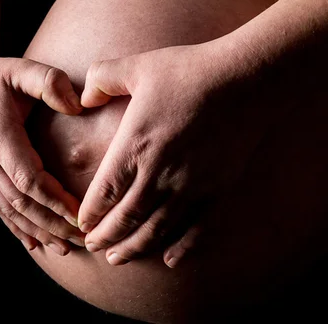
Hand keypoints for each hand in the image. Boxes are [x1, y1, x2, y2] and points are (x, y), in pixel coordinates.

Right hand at [0, 55, 85, 254]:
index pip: (27, 178)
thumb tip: (77, 106)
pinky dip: (18, 228)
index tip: (80, 214)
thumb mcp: (23, 69)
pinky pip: (0, 207)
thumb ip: (50, 81)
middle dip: (52, 223)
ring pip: (10, 210)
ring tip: (65, 248)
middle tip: (83, 239)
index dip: (53, 200)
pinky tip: (35, 244)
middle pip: (20, 202)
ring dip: (38, 231)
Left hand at [77, 38, 282, 266]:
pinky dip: (182, 248)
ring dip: (134, 248)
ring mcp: (190, 186)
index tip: (81, 224)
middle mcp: (159, 174)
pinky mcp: (218, 191)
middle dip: (105, 237)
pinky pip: (197, 229)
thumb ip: (102, 79)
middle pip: (125, 218)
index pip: (103, 193)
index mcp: (135, 146)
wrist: (246, 80)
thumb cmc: (189, 70)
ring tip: (118, 259)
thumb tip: (83, 99)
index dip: (89, 214)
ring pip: (156, 230)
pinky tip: (170, 261)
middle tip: (93, 247)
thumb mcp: (136, 66)